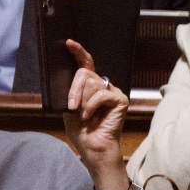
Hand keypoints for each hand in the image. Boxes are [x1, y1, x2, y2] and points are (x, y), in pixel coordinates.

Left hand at [62, 40, 131, 189]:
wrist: (92, 146)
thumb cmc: (81, 129)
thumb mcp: (70, 107)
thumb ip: (72, 92)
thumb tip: (73, 77)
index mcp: (90, 86)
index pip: (86, 64)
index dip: (78, 53)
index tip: (69, 43)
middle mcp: (103, 85)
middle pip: (85, 73)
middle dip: (73, 89)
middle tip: (71, 106)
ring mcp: (113, 91)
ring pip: (91, 82)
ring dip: (81, 99)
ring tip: (81, 113)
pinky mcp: (120, 99)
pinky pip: (101, 94)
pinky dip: (91, 105)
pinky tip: (89, 115)